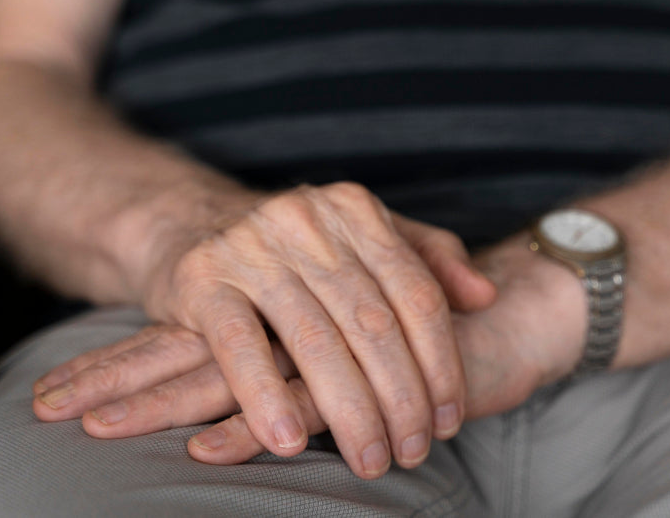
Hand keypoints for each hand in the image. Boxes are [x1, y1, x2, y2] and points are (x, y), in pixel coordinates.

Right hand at [35, 182, 495, 478]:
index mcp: (355, 209)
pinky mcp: (200, 277)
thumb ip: (427, 257)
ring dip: (349, 411)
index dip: (441, 360)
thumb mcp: (362, 235)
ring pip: (315, 340)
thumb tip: (484, 295)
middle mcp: (307, 220)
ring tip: (370, 459)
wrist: (185, 218)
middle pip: (372, 321)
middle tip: (414, 452)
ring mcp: (251, 246)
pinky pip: (240, 346)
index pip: (415, 292)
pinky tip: (289, 443)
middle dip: (401, 397)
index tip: (450, 418)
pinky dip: (265, 398)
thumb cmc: (293, 244)